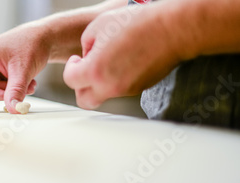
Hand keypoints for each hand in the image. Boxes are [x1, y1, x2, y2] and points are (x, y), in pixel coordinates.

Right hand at [0, 23, 50, 112]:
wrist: (46, 37)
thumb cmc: (32, 43)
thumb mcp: (23, 69)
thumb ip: (16, 91)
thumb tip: (13, 109)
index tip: (6, 97)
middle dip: (6, 93)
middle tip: (23, 90)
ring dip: (15, 91)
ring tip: (29, 84)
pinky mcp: (2, 71)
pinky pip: (6, 88)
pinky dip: (18, 88)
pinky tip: (29, 81)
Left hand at [63, 5, 180, 109]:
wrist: (172, 29)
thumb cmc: (138, 23)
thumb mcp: (99, 25)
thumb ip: (86, 44)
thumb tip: (87, 55)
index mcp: (95, 70)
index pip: (70, 80)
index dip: (71, 67)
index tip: (77, 59)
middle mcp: (109, 86)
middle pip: (84, 100)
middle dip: (81, 87)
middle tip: (86, 70)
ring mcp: (126, 90)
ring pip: (103, 95)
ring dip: (99, 83)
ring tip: (108, 61)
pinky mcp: (139, 88)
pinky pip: (120, 89)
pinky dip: (116, 80)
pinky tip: (123, 62)